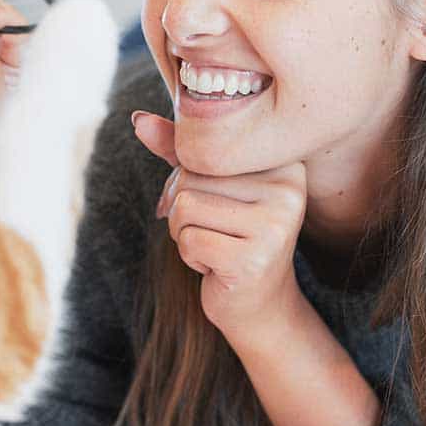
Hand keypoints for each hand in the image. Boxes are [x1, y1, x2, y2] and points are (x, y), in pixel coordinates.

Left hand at [132, 110, 307, 339]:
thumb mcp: (209, 187)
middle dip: (184, 209)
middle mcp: (286, 186)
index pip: (204, 147)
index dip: (187, 177)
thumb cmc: (232, 237)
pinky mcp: (253, 259)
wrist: (259, 303)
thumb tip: (139, 121)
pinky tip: (218, 266)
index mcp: (281, 160)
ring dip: (185, 233)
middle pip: (190, 176)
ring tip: (217, 247)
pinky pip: (188, 240)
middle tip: (216, 232)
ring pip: (184, 207)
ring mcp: (274, 224)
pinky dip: (190, 257)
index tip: (212, 204)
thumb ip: (179, 150)